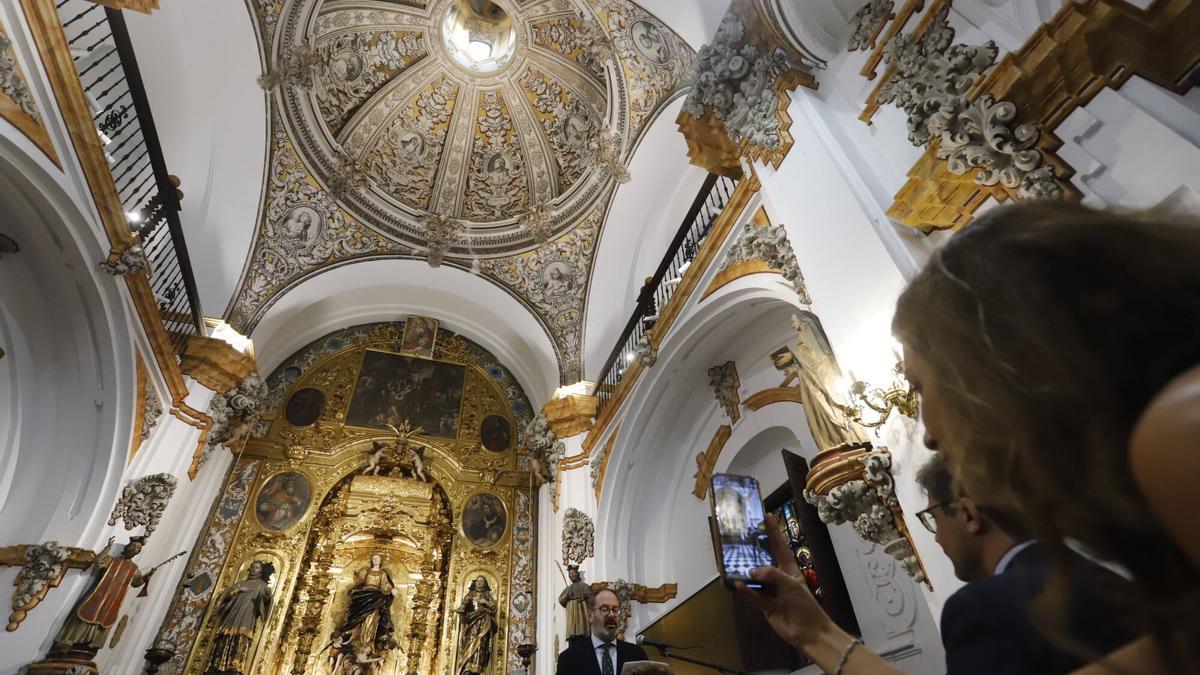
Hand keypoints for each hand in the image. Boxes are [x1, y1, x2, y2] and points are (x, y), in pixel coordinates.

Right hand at [737, 514, 832, 650]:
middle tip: (740, 539)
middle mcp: (779, 578)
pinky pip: (753, 595)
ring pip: (755, 578)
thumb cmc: (804, 604)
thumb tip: (751, 571)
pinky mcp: (765, 606)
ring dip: (746, 572)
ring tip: (732, 562)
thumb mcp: (790, 584)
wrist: (809, 632)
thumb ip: (771, 574)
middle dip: (754, 551)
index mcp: (789, 569)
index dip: (774, 532)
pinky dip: (745, 590)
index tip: (767, 516)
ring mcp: (771, 592)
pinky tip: (737, 584)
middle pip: (764, 560)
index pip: (780, 546)